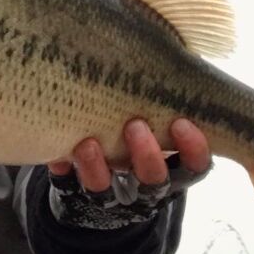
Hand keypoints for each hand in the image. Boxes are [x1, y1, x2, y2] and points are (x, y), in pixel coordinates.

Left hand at [46, 118, 210, 229]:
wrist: (97, 176)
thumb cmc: (134, 130)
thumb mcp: (154, 120)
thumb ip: (158, 102)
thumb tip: (168, 57)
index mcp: (171, 168)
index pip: (194, 165)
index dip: (193, 148)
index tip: (182, 122)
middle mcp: (143, 188)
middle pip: (153, 181)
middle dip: (147, 155)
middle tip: (135, 125)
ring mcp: (111, 196)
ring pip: (107, 191)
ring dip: (99, 167)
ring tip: (89, 143)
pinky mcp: (78, 196)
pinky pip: (69, 187)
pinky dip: (64, 168)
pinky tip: (60, 154)